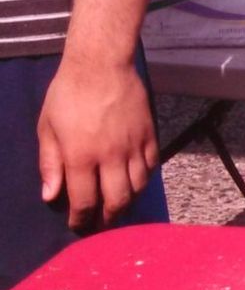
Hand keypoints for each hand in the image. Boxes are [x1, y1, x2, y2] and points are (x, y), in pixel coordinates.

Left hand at [38, 56, 158, 230]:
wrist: (101, 65)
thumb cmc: (67, 95)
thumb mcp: (47, 128)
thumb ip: (50, 164)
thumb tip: (50, 196)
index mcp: (81, 156)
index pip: (84, 201)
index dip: (81, 218)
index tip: (78, 224)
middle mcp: (111, 156)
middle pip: (117, 200)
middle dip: (108, 218)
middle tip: (101, 223)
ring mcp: (133, 146)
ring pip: (138, 186)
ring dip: (127, 201)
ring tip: (118, 205)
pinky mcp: (149, 135)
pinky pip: (151, 166)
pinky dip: (143, 179)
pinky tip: (134, 180)